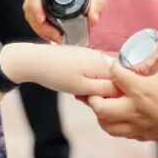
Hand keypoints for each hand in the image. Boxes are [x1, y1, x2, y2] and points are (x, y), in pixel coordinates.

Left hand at [0, 42, 118, 97]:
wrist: (34, 60)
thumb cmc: (57, 75)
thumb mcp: (83, 87)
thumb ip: (106, 90)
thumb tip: (124, 92)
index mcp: (104, 63)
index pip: (123, 84)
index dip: (115, 97)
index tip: (100, 102)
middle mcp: (101, 56)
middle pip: (113, 80)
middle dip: (103, 93)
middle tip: (86, 99)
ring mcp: (92, 55)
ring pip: (102, 77)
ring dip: (94, 88)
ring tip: (78, 92)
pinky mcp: (83, 57)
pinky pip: (93, 73)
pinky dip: (87, 82)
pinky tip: (74, 84)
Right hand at [24, 0, 115, 41]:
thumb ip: (97, 3)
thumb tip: (93, 20)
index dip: (35, 5)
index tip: (41, 19)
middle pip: (30, 2)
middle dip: (38, 23)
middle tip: (54, 35)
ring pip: (31, 9)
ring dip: (39, 26)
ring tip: (56, 38)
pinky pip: (38, 12)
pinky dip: (42, 25)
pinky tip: (54, 33)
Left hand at [86, 25, 157, 141]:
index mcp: (140, 90)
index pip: (114, 75)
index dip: (113, 67)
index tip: (117, 64)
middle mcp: (134, 110)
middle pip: (101, 107)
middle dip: (94, 98)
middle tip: (96, 89)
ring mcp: (138, 126)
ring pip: (108, 126)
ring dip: (101, 115)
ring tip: (104, 105)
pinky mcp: (145, 137)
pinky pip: (122, 134)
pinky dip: (115, 126)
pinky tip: (120, 118)